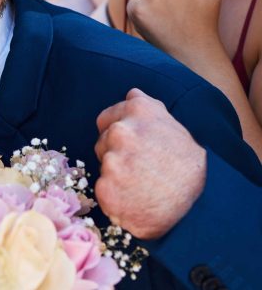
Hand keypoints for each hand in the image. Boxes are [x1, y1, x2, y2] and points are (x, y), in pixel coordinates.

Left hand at [94, 89, 205, 238]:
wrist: (201, 209)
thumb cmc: (188, 167)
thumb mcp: (174, 128)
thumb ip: (148, 110)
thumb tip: (132, 94)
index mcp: (139, 110)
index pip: (107, 118)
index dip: (118, 134)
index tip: (134, 147)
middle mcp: (122, 130)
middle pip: (102, 141)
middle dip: (116, 153)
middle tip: (142, 169)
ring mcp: (113, 159)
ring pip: (104, 165)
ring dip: (117, 175)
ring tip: (143, 185)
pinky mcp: (106, 187)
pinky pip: (103, 189)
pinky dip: (115, 196)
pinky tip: (136, 200)